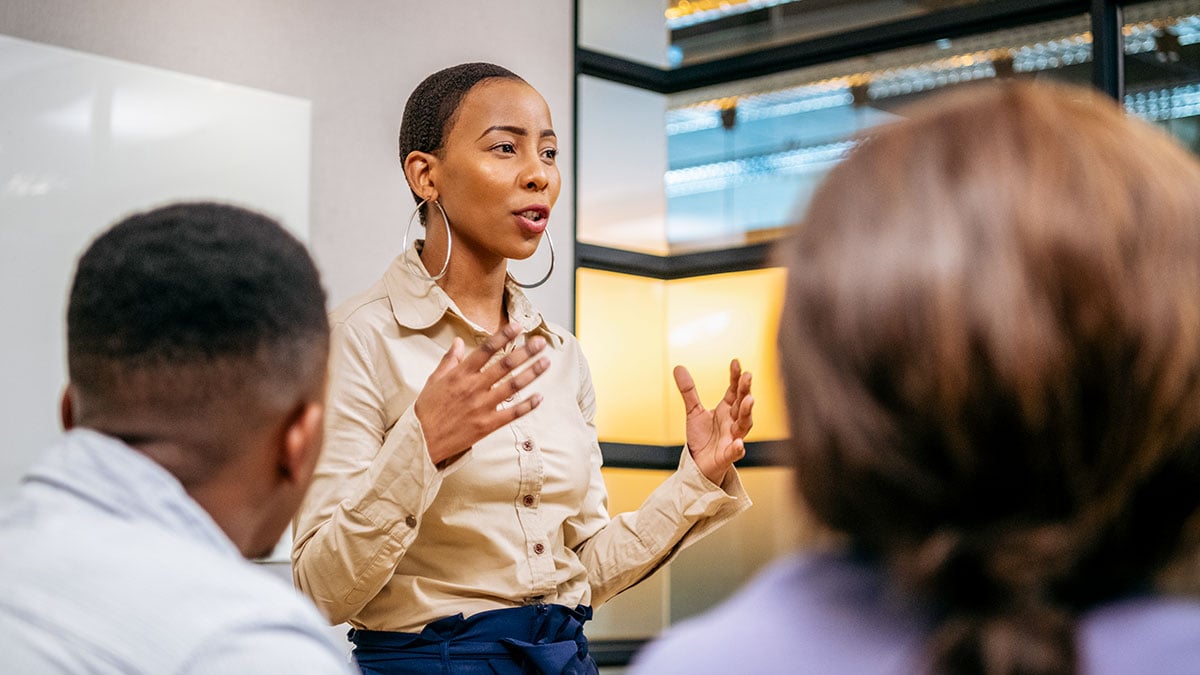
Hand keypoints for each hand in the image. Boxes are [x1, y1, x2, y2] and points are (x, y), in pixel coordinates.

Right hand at [415, 321, 549, 464]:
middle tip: (540, 342)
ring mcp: (482, 407)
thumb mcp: (434, 380)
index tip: (518, 326)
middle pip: (505, 365)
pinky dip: (527, 405)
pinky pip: (512, 414)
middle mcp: (473, 388)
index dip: (503, 336)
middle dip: (525, 352)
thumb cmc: (427, 410)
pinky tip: (540, 397)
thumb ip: (449, 360)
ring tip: (546, 362)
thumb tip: (457, 341)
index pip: (486, 349)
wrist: (422, 441)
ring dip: (531, 373)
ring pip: (512, 386)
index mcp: (460, 374)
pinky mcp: (487, 425)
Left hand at [674, 359, 753, 484]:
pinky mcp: (728, 455)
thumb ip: (689, 391)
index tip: (736, 362)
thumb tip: (678, 367)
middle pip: (742, 403)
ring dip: (747, 412)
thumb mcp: (693, 412)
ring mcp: (733, 437)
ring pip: (744, 424)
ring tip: (749, 400)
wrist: (700, 464)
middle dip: (745, 390)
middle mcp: (733, 421)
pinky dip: (738, 448)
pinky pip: (735, 451)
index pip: (734, 390)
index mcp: (727, 410)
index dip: (735, 377)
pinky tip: (739, 443)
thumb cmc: (702, 438)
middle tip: (747, 376)